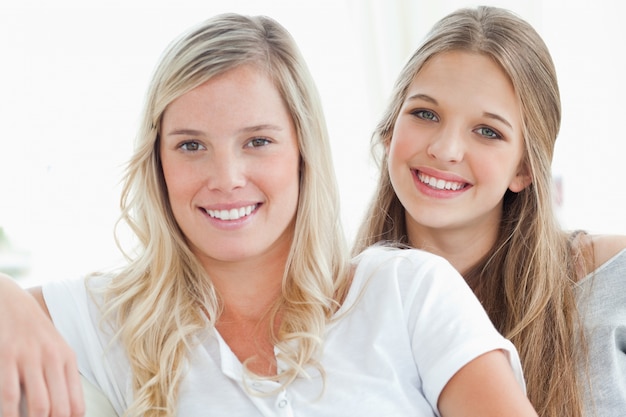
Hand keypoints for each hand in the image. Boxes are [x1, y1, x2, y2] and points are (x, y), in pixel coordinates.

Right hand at [0, 274, 84, 416]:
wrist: (13, 304)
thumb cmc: (36, 334)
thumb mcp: (57, 351)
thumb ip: (63, 378)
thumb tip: (69, 411)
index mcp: (68, 360)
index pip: (76, 404)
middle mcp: (53, 359)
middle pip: (59, 409)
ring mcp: (30, 358)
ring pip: (38, 405)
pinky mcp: (7, 357)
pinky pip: (10, 394)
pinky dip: (9, 414)